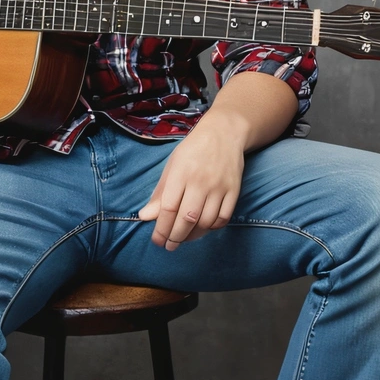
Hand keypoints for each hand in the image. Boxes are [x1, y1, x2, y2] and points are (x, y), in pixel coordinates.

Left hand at [138, 115, 244, 250]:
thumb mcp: (172, 166)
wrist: (224, 133)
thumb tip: (145, 217)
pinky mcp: (234, 191)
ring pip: (206, 222)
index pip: (169, 208)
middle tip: (169, 246)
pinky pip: (223, 218)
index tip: (157, 240)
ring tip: (184, 238)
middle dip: (175, 237)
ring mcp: (219, 187)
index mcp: (181, 173)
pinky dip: (212, 228)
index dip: (161, 228)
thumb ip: (160, 192)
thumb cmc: (193, 150)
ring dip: (193, 235)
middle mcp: (200, 181)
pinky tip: (203, 227)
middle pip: (187, 219)